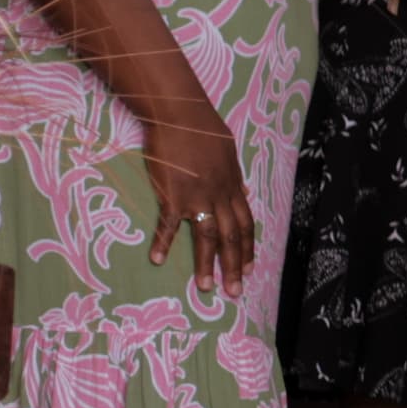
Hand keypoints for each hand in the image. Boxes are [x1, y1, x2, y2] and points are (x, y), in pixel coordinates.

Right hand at [135, 94, 256, 296]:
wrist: (181, 115)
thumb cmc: (204, 130)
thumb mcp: (229, 154)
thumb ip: (236, 178)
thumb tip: (245, 193)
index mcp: (233, 188)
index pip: (246, 225)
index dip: (248, 249)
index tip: (250, 270)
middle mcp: (220, 197)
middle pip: (231, 238)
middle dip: (235, 267)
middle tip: (235, 291)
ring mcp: (197, 197)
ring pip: (207, 238)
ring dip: (206, 265)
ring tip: (207, 287)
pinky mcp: (172, 195)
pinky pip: (168, 224)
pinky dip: (162, 242)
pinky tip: (156, 259)